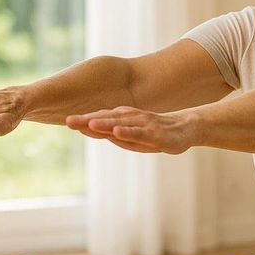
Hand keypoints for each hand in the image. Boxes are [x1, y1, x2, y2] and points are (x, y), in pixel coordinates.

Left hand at [65, 106, 197, 153]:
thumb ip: (116, 135)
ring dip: (104, 123)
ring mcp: (142, 124)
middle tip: (68, 121)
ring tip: (88, 124)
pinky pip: (138, 132)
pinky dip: (127, 131)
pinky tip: (116, 132)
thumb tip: (97, 133)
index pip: (101, 118)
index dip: (84, 120)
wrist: (186, 128)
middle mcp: (131, 118)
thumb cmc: (156, 133)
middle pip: (106, 119)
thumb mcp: (134, 136)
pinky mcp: (154, 133)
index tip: (67, 122)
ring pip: (120, 123)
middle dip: (87, 120)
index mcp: (124, 118)